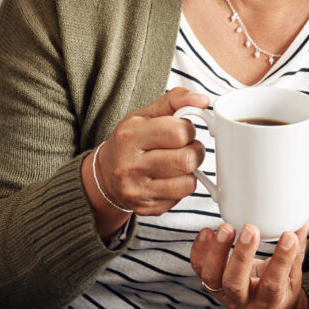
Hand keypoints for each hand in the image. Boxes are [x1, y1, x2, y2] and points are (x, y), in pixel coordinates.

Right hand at [82, 87, 208, 237]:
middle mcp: (131, 164)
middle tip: (186, 147)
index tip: (183, 130)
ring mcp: (138, 190)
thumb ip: (175, 100)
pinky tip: (169, 178)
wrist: (105, 176)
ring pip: (188, 182)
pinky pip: (181, 198)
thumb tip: (203, 100)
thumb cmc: (129, 142)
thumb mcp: (145, 114)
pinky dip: (181, 186)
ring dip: (190, 171)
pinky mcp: (147, 208)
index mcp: (130, 135)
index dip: (188, 130)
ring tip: (179, 163)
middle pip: (187, 159)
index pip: (178, 132)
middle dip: (194, 151)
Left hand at [191, 220, 308, 308]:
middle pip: (235, 283)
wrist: (265, 307)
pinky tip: (207, 231)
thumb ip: (296, 250)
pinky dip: (199, 250)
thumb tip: (304, 221)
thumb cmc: (280, 288)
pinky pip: (198, 267)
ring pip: (212, 277)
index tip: (288, 236)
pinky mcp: (209, 281)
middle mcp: (243, 301)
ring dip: (217, 251)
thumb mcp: (293, 276)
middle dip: (241, 255)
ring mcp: (223, 293)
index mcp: (268, 302)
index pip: (273, 284)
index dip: (282, 260)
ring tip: (227, 227)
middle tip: (251, 229)